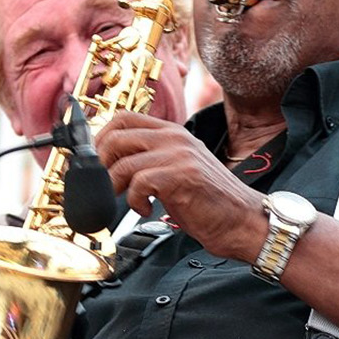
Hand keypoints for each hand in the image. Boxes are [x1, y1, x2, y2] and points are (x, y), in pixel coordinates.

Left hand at [95, 111, 264, 260]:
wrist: (243, 221)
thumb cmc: (211, 202)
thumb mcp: (180, 171)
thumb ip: (154, 161)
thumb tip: (114, 167)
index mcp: (173, 133)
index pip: (124, 118)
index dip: (101, 138)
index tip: (95, 162)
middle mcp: (175, 137)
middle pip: (116, 135)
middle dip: (101, 164)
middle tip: (105, 186)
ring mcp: (178, 154)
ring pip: (123, 162)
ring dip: (116, 188)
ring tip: (131, 202)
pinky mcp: (180, 175)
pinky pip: (138, 182)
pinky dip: (135, 201)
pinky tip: (147, 210)